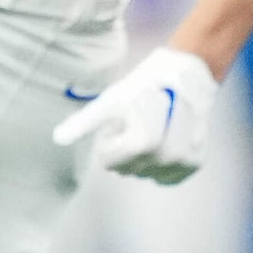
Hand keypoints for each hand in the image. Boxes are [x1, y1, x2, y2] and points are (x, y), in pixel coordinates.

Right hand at [53, 46, 217, 182]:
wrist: (175, 80)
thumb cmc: (139, 88)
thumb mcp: (112, 100)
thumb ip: (86, 122)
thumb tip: (59, 139)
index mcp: (108, 154)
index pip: (138, 145)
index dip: (146, 117)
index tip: (143, 95)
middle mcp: (131, 170)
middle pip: (158, 149)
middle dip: (163, 117)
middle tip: (161, 96)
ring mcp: (158, 172)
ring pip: (177, 156)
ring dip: (181, 123)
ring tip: (174, 106)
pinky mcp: (184, 169)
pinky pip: (194, 159)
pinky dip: (194, 135)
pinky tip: (184, 123)